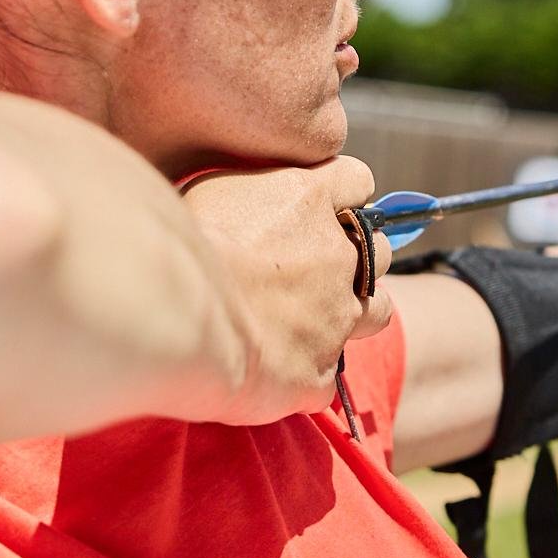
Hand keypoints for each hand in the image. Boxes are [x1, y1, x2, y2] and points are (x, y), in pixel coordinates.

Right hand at [177, 158, 392, 423]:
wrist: (179, 311)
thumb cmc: (181, 243)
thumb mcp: (210, 190)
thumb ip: (248, 194)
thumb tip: (248, 203)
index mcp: (310, 199)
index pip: (356, 181)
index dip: (342, 196)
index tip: (321, 210)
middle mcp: (338, 255)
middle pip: (376, 249)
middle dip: (354, 259)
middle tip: (308, 272)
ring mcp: (337, 316)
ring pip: (378, 311)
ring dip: (352, 314)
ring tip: (310, 323)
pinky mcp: (320, 373)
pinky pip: (325, 377)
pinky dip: (304, 375)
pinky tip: (270, 372)